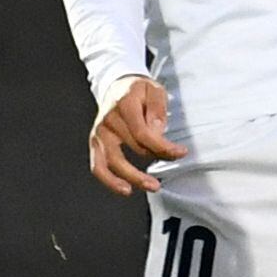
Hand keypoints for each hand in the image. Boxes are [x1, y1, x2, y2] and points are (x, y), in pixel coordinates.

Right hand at [91, 75, 186, 195]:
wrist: (116, 86)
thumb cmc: (138, 91)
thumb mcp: (154, 90)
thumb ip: (157, 109)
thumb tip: (156, 132)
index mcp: (124, 105)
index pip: (143, 133)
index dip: (163, 146)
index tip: (180, 152)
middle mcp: (108, 120)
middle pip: (134, 147)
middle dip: (156, 157)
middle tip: (173, 161)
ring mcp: (99, 133)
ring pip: (112, 162)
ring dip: (133, 177)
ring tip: (152, 186)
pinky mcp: (95, 143)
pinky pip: (98, 166)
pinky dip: (109, 181)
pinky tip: (125, 189)